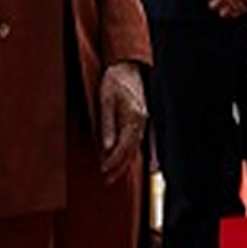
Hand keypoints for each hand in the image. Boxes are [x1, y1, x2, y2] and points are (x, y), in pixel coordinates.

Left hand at [98, 61, 147, 181]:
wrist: (127, 66)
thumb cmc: (114, 81)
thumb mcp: (105, 101)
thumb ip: (107, 125)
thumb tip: (106, 148)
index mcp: (133, 117)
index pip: (124, 146)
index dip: (114, 161)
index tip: (103, 171)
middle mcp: (141, 121)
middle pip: (131, 150)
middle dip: (120, 167)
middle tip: (107, 181)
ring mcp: (143, 120)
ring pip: (135, 147)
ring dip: (125, 162)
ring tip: (113, 174)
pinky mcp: (141, 119)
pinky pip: (136, 140)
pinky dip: (130, 152)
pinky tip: (124, 158)